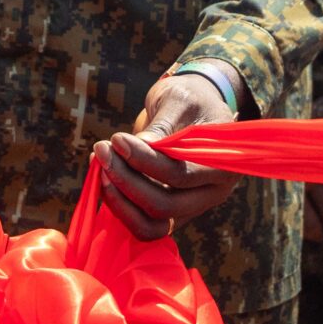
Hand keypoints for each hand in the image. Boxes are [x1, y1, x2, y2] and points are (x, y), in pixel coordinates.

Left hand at [94, 71, 238, 241]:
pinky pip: (143, 225)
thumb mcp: (179, 100)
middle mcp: (211, 194)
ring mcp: (191, 208)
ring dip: (120, 200)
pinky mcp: (171, 214)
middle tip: (101, 150)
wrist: (194, 108)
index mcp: (222, 164)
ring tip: (100, 166)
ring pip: (152, 225)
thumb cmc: (191, 98)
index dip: (144, 160)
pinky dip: (120, 207)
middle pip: (165, 206)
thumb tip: (140, 146)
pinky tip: (104, 178)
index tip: (116, 140)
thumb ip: (163, 126)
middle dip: (127, 181)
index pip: (180, 174)